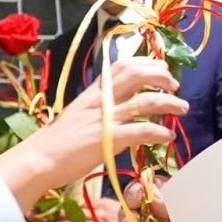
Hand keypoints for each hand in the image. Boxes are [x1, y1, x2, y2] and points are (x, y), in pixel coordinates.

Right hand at [0, 58, 184, 210]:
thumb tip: (118, 105)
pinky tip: (167, 137)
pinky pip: (143, 131)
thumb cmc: (57, 141)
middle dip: (162, 75)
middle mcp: (101, 100)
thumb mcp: (78, 113)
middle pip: (137, 73)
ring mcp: (106, 118)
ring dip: (170, 103)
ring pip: (147, 101)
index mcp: (94, 92)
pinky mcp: (110, 139)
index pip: (121, 64)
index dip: (146, 62)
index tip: (161, 68)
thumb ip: (98, 107)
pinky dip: (160, 132)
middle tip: (175, 85)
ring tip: (182, 108)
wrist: (39, 159)